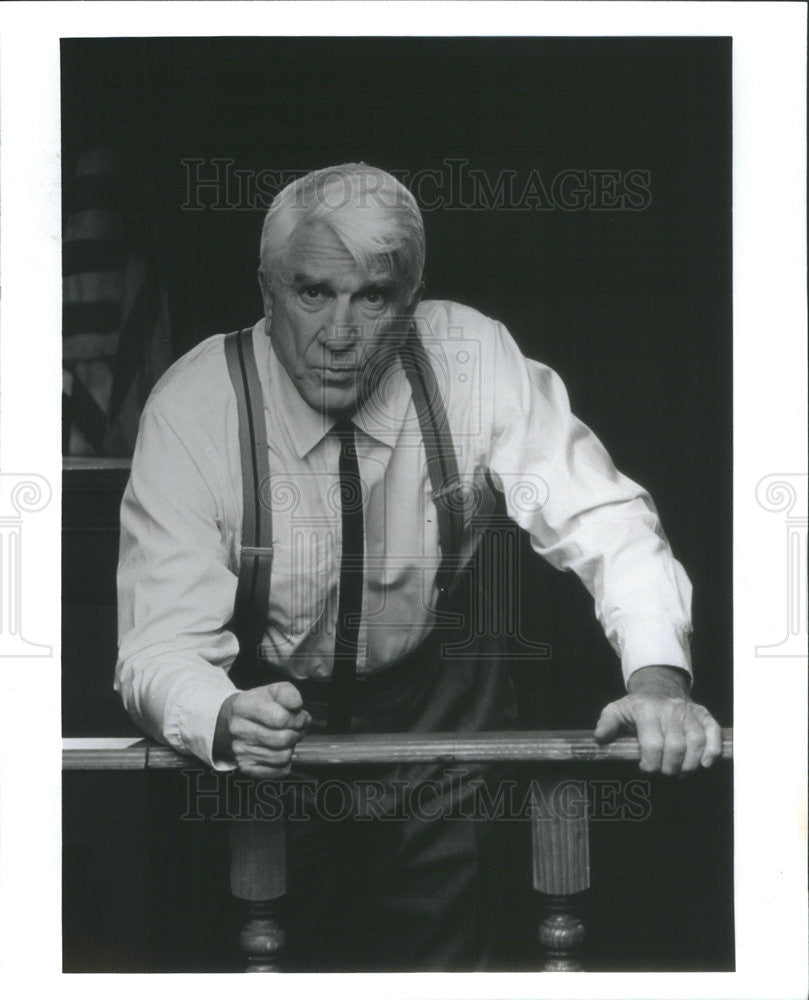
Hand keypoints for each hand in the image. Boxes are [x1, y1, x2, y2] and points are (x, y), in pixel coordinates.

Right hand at [214, 681, 311, 777]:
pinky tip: (280, 750)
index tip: (301, 716)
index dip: (298, 719)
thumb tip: (296, 705)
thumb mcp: (273, 690)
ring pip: (282, 757)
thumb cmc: (259, 704)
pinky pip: (278, 771)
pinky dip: (285, 762)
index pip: (281, 719)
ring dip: (292, 747)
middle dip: (298, 733)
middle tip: (298, 728)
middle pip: (283, 739)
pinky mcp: (246, 767)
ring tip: (289, 737)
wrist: (234, 721)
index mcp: (243, 706)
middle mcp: (238, 730)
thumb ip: (288, 694)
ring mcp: (240, 751)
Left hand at [593, 665, 722, 774]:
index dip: (650, 764)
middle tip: (664, 773)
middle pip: (676, 747)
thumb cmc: (637, 705)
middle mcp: (670, 710)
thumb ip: (607, 722)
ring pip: (696, 742)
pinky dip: (712, 750)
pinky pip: (713, 732)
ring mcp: (688, 712)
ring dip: (689, 764)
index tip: (645, 769)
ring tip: (681, 772)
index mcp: (647, 710)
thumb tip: (601, 737)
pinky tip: (704, 763)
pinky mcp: (703, 714)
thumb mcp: (617, 709)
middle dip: (669, 768)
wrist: (659, 687)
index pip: (652, 744)